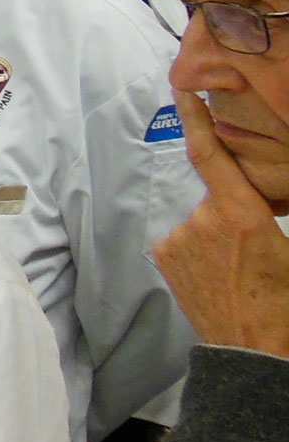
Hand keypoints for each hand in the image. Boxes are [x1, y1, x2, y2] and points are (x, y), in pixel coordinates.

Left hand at [152, 88, 288, 355]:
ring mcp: (179, 239)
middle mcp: (202, 220)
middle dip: (231, 213)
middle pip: (216, 198)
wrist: (255, 349)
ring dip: (213, 235)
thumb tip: (256, 198)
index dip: (197, 120)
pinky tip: (216, 275)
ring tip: (235, 270)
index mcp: (240, 213)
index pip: (211, 155)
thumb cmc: (284, 300)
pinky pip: (183, 239)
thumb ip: (265, 212)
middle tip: (252, 251)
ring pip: (199, 221)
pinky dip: (197, 249)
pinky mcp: (165, 257)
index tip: (185, 91)